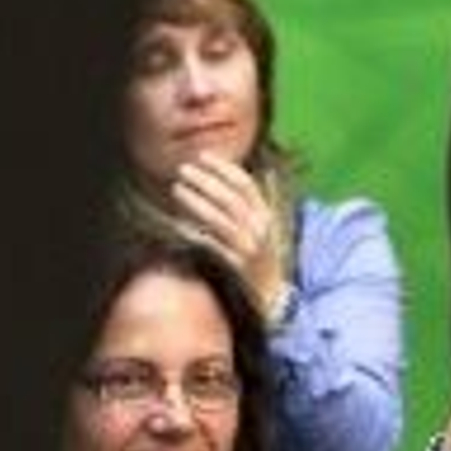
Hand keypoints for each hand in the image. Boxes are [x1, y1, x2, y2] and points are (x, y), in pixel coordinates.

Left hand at [170, 151, 288, 318]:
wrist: (274, 294)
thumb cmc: (267, 256)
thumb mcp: (270, 226)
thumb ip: (265, 199)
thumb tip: (266, 172)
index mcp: (266, 215)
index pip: (246, 184)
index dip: (223, 167)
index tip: (202, 156)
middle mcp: (259, 230)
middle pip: (230, 199)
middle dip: (205, 181)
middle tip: (183, 169)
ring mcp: (248, 248)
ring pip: (219, 220)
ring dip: (196, 203)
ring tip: (176, 189)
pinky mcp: (237, 266)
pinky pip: (212, 246)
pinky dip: (195, 234)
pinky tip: (178, 224)